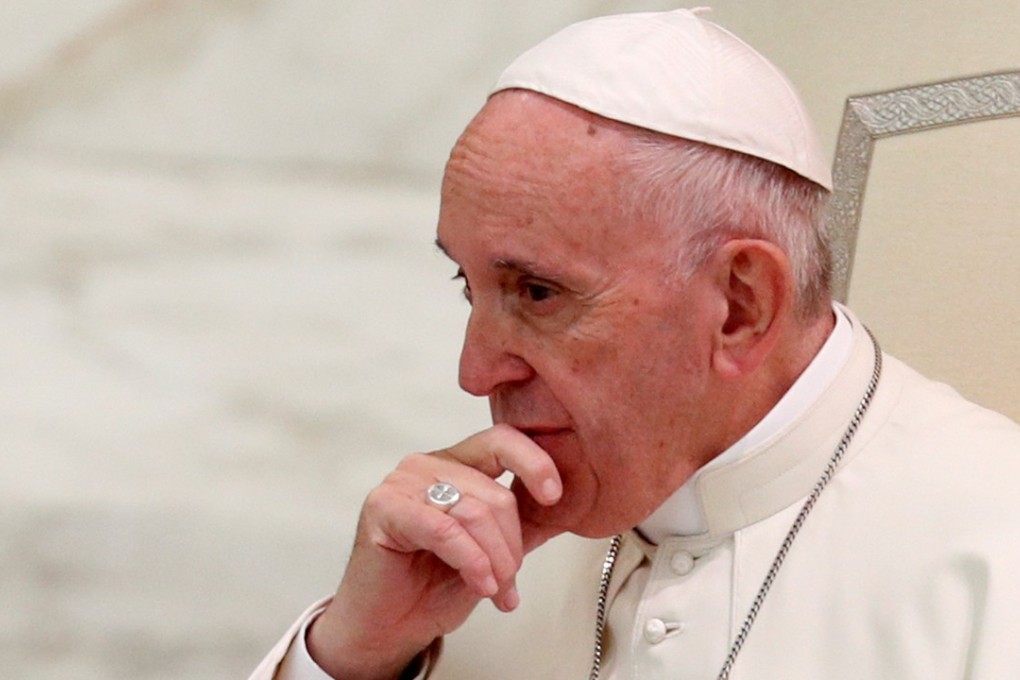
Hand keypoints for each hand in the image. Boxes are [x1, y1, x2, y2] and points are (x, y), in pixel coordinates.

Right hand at [307, 424, 563, 679]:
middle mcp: (428, 465)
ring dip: (495, 561)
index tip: (555, 496)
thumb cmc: (432, 586)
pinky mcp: (384, 507)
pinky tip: (479, 584)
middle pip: (495, 493)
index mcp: (456, 463)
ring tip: (495, 589)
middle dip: (512, 546)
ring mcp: (403, 482)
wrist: (388, 625)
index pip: (502, 440)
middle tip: (510, 581)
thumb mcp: (492, 551)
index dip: (535, 462)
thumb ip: (521, 525)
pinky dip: (471, 561)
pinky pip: (446, 530)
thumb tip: (567, 505)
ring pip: (475, 512)